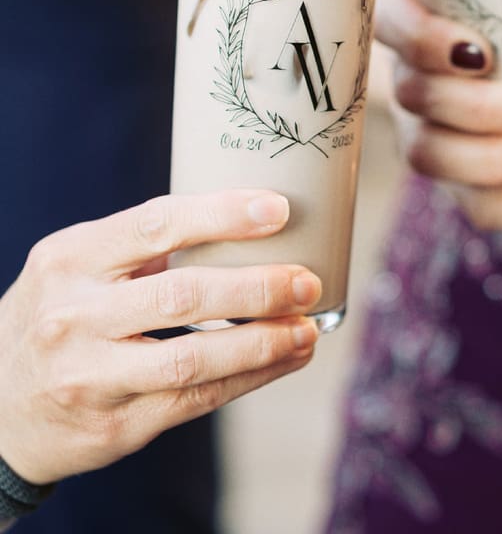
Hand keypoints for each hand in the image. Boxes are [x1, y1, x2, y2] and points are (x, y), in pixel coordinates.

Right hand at [0, 191, 322, 485]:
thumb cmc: (59, 318)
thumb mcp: (76, 269)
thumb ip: (145, 246)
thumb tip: (254, 221)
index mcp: (70, 260)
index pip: (156, 224)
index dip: (223, 215)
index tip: (279, 210)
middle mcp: (74, 317)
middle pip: (185, 295)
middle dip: (258, 288)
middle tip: (307, 281)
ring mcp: (90, 377)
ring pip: (194, 358)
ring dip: (263, 342)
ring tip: (307, 329)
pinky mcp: (114, 425)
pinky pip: (197, 400)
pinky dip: (250, 378)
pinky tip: (285, 359)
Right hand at [377, 0, 501, 234]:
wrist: (491, 50)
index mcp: (414, 18)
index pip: (394, 26)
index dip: (426, 42)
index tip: (482, 54)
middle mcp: (409, 77)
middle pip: (420, 100)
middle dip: (482, 112)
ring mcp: (425, 132)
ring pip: (436, 158)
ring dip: (499, 165)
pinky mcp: (457, 179)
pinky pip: (477, 206)